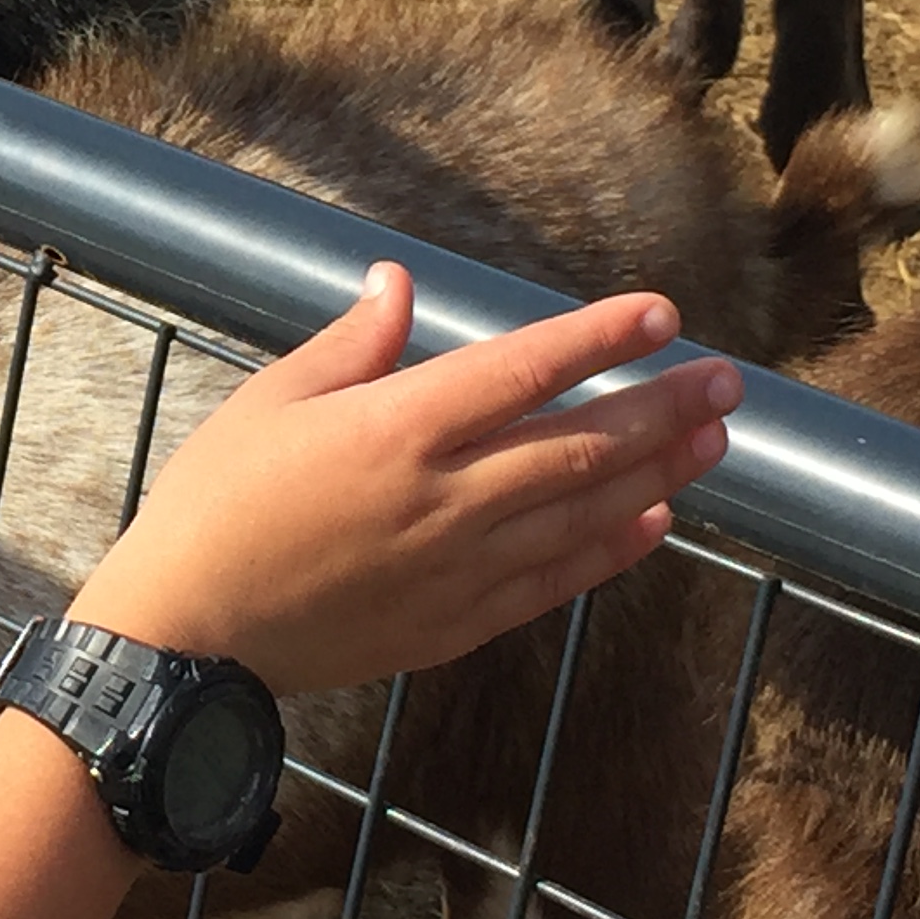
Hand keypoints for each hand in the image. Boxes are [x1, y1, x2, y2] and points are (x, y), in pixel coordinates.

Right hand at [64, 265, 737, 694]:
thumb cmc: (216, 504)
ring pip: (583, 510)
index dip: (600, 338)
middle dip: (663, 406)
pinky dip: (610, 548)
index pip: (523, 369)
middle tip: (729, 381)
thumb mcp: (269, 402)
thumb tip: (402, 283)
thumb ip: (350, 344)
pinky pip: (555, 581)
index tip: (662, 313)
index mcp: (395, 428)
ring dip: (658, 472)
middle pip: (580, 441)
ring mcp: (457, 567)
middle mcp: (443, 496)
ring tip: (714, 440)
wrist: (190, 635)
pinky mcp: (456, 623)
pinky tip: (653, 522)